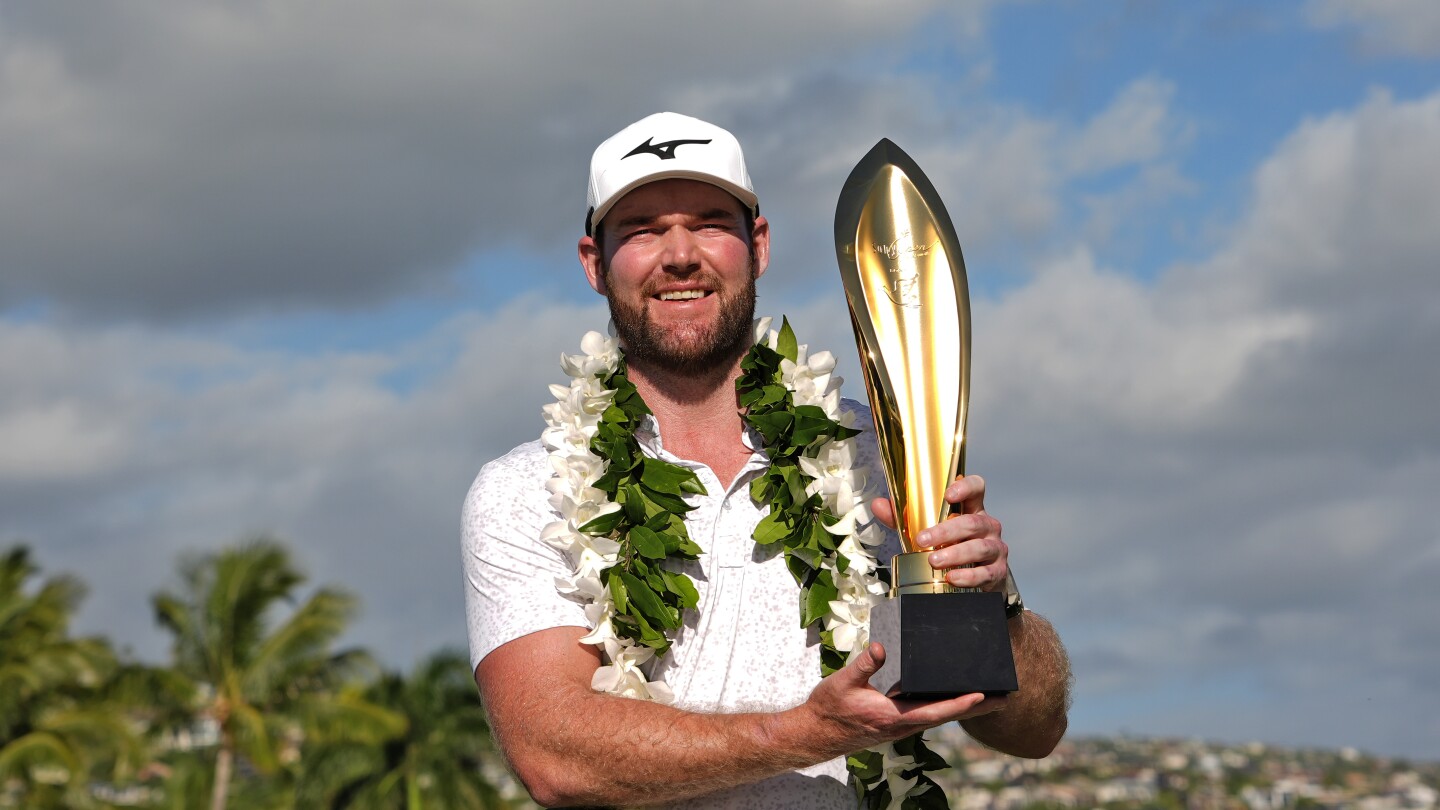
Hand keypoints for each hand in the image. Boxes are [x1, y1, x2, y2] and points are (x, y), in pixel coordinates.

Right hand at [800, 642, 1005, 750]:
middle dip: (975, 708)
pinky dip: (946, 708)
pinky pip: (928, 716)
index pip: (934, 710)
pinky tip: (952, 699)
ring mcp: (900, 727)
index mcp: (892, 716)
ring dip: (964, 708)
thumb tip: (882, 647)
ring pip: (939, 717)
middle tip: (1003, 699)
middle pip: (946, 716)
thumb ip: (864, 665)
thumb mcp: (842, 682)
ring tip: (988, 698)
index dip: (959, 704)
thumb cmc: (829, 708)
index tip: (982, 696)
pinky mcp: (896, 724)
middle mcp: (901, 725)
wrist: (815, 733)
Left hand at [870, 474, 1008, 590]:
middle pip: (973, 522)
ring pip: (979, 547)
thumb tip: (878, 504)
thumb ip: (904, 519)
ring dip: (955, 554)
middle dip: (946, 531)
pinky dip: (968, 576)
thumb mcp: (928, 531)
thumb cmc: (950, 549)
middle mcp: (987, 526)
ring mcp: (995, 549)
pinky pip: (985, 573)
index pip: (977, 488)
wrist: (977, 582)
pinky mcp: (997, 572)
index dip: (966, 487)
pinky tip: (952, 578)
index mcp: (972, 510)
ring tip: (933, 560)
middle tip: (922, 540)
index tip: (948, 495)